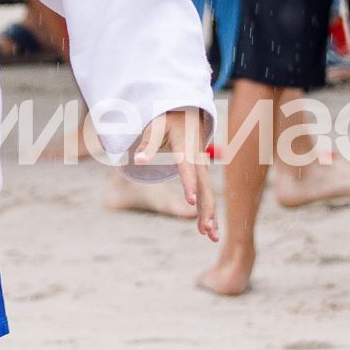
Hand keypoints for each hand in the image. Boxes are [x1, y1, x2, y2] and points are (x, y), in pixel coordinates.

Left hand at [138, 106, 220, 242]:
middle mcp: (198, 161)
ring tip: (212, 238)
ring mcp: (202, 168)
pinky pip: (207, 194)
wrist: (186, 111)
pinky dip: (209, 211)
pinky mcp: (202, 174)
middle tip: (205, 230)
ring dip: (210, 215)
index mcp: (186, 149)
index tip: (191, 202)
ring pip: (208, 194)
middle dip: (206, 210)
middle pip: (205, 188)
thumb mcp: (155, 127)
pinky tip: (210, 230)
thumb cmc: (167, 119)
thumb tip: (138, 160)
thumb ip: (148, 145)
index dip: (190, 185)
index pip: (188, 170)